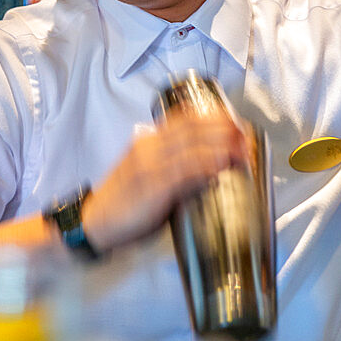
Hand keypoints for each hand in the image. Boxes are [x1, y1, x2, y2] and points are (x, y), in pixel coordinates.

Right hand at [82, 109, 250, 252]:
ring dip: (220, 147)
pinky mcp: (152, 187)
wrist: (95, 222)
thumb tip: (210, 167)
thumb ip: (174, 166)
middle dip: (222, 130)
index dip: (212, 117)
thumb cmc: (125, 200)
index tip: (233, 120)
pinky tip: (221, 167)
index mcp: (149, 141)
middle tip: (246, 134)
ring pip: (191, 148)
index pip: (184, 120)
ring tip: (242, 150)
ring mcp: (150, 166)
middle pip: (192, 130)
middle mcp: (149, 147)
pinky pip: (183, 173)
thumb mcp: (148, 173)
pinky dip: (205, 168)